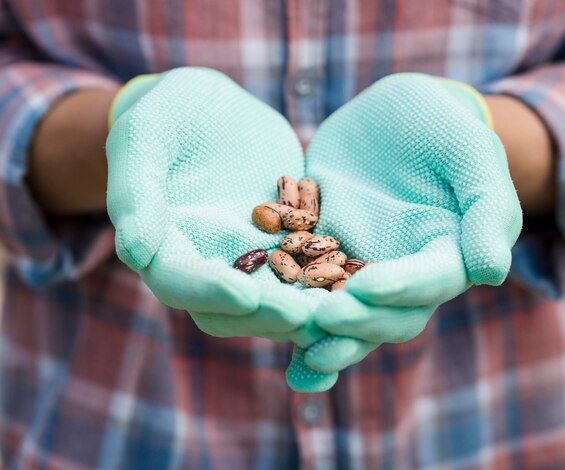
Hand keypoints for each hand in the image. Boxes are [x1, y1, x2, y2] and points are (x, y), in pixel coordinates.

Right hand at [106, 67, 337, 390]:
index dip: (210, 293)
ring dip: (309, 310)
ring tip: (345, 313)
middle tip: (308, 317)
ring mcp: (252, 258)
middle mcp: (209, 265)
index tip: (247, 295)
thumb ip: (135, 193)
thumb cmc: (168, 114)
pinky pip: (310, 268)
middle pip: (234, 306)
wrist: (215, 107)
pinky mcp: (288, 244)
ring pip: (278, 297)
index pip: (180, 283)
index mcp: (164, 248)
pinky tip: (364, 283)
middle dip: (271, 314)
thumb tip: (135, 254)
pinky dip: (333, 280)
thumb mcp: (144, 137)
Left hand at [289, 74, 522, 384]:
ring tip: (294, 353)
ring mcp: (363, 266)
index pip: (431, 283)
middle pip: (388, 315)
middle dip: (358, 323)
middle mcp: (406, 272)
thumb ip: (487, 208)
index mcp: (449, 254)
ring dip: (322, 334)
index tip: (364, 286)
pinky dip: (290, 305)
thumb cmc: (441, 124)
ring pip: (346, 311)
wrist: (391, 112)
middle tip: (322, 320)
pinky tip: (263, 318)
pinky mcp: (325, 253)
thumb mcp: (471, 151)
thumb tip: (490, 274)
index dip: (400, 288)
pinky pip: (306, 283)